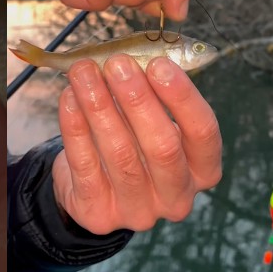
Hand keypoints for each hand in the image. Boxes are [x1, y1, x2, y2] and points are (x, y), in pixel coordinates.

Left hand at [52, 54, 222, 233]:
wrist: (97, 188)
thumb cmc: (136, 141)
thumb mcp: (156, 121)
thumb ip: (155, 94)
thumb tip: (134, 57)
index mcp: (203, 170)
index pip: (203, 132)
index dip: (183, 97)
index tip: (158, 64)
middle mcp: (177, 196)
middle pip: (163, 147)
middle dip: (138, 100)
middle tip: (117, 64)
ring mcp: (139, 211)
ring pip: (120, 154)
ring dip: (100, 106)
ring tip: (84, 72)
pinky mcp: (100, 214)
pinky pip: (85, 165)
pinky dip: (75, 127)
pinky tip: (69, 97)